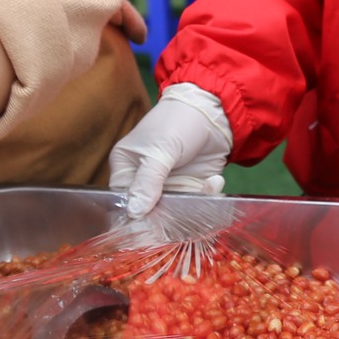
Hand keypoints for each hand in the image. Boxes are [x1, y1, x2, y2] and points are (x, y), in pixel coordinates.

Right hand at [108, 85, 232, 217]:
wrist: (215, 110)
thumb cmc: (177, 120)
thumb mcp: (160, 149)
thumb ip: (148, 180)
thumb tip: (134, 213)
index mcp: (125, 169)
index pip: (122, 203)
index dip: (132, 218)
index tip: (147, 229)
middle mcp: (144, 182)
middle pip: (147, 214)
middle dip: (164, 218)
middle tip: (179, 218)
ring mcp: (169, 187)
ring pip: (173, 213)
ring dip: (190, 209)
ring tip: (203, 193)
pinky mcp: (192, 189)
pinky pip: (196, 205)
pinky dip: (207, 197)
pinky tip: (214, 181)